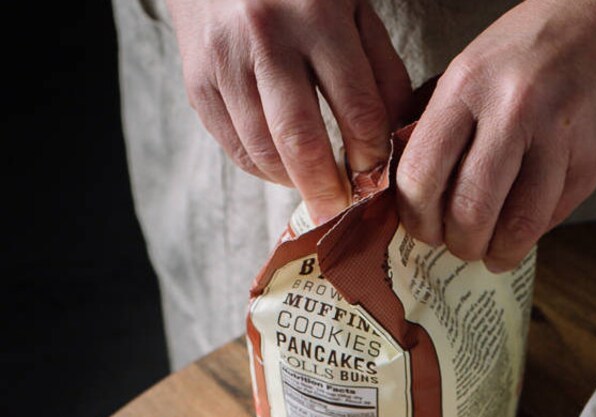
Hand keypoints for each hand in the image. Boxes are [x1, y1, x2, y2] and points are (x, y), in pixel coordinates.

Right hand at [168, 0, 412, 222]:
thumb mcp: (354, 8)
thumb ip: (382, 71)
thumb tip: (398, 141)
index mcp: (317, 15)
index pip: (357, 111)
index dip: (372, 159)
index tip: (380, 183)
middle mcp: (264, 36)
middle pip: (302, 142)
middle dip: (328, 192)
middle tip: (344, 215)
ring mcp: (224, 60)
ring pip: (263, 152)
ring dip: (295, 184)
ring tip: (317, 191)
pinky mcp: (197, 81)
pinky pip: (235, 147)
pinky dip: (264, 169)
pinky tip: (285, 168)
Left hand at [396, 0, 595, 271]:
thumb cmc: (536, 47)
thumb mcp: (474, 67)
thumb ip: (443, 124)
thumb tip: (414, 191)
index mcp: (468, 84)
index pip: (422, 175)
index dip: (417, 218)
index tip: (423, 229)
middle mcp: (511, 110)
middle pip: (469, 211)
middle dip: (460, 244)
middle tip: (461, 246)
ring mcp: (558, 138)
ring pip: (517, 227)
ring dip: (499, 252)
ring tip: (493, 252)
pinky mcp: (591, 161)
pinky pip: (553, 217)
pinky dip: (533, 232)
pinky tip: (524, 225)